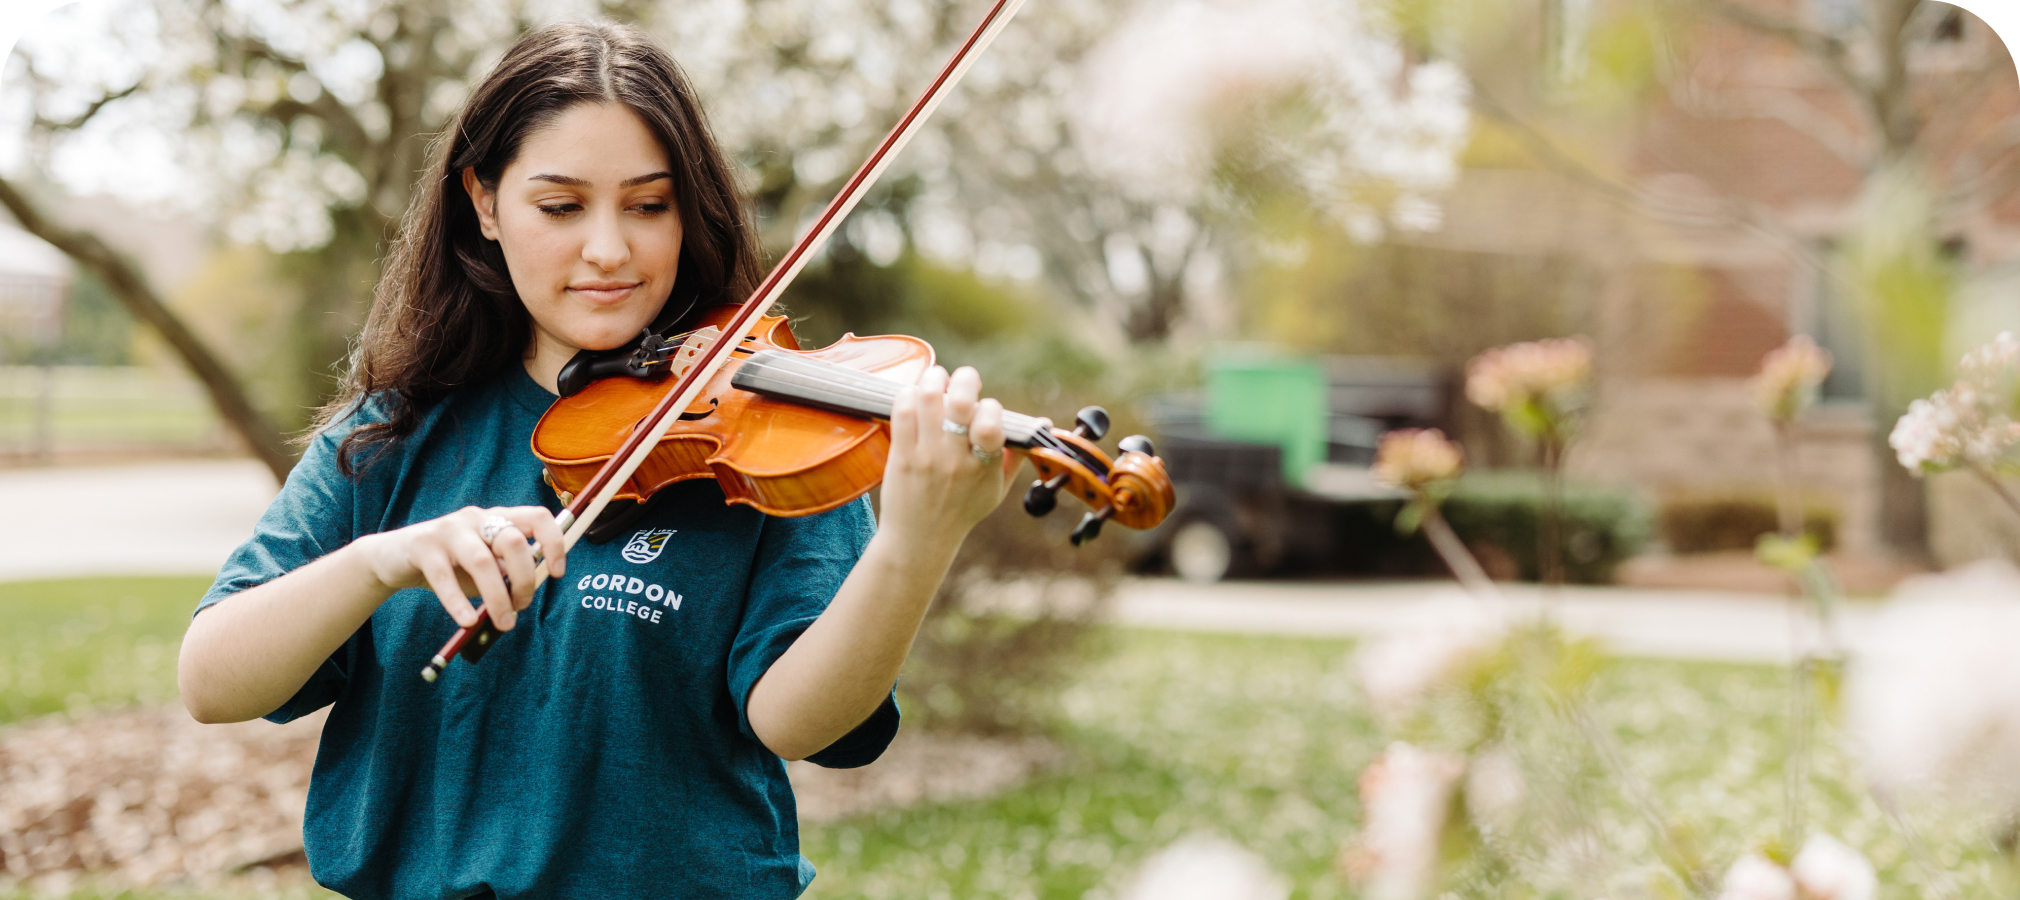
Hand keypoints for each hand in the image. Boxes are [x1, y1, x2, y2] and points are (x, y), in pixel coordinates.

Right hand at [355, 506, 568, 630]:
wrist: (393, 557)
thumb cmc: (449, 565)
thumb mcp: (484, 567)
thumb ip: (507, 574)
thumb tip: (527, 595)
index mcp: (498, 518)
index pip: (538, 518)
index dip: (554, 543)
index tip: (556, 574)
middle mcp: (477, 518)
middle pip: (513, 542)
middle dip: (524, 579)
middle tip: (521, 607)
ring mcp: (449, 529)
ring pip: (482, 562)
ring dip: (497, 598)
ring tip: (503, 623)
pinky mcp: (423, 545)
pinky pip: (444, 577)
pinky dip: (459, 603)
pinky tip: (468, 621)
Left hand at [879, 365, 1020, 553]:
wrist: (921, 540)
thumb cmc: (962, 512)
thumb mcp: (997, 491)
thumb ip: (1014, 458)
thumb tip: (1039, 428)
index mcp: (985, 467)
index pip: (993, 422)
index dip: (991, 405)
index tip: (985, 407)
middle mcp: (956, 460)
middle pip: (962, 403)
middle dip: (966, 378)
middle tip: (965, 378)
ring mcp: (927, 457)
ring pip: (930, 399)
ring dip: (935, 378)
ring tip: (938, 378)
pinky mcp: (901, 456)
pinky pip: (903, 412)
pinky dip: (909, 394)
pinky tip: (915, 395)